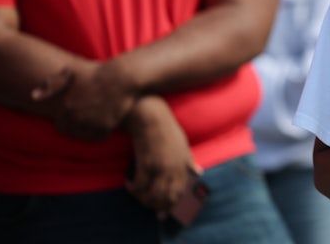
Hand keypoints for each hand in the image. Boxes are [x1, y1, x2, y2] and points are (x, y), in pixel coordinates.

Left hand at [32, 60, 136, 139]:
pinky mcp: (106, 127)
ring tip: (96, 122)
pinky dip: (102, 133)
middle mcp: (76, 117)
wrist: (123, 77)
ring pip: (85, 136)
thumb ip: (52, 85)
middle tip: (88, 119)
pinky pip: (100, 137)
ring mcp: (91, 123)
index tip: (76, 115)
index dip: (67, 121)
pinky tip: (105, 124)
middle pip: (72, 133)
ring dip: (88, 132)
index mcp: (66, 106)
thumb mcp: (72, 73)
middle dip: (77, 128)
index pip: (60, 125)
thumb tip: (34, 96)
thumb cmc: (97, 72)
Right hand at [125, 95, 197, 216]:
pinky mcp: (145, 163)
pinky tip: (129, 184)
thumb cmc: (168, 129)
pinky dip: (133, 189)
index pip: (179, 192)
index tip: (163, 213)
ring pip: (151, 196)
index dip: (171, 205)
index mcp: (183, 165)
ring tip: (139, 196)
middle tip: (148, 206)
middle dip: (156, 207)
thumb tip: (200, 172)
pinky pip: (138, 186)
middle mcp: (173, 169)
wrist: (152, 117)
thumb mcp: (184, 144)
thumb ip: (190, 161)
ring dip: (143, 200)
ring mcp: (159, 167)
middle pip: (165, 198)